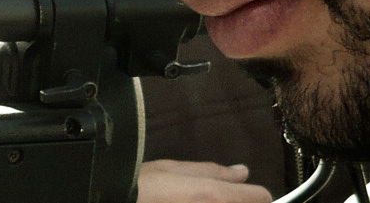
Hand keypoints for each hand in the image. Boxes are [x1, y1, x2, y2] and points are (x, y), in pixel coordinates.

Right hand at [137, 159, 273, 202]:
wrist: (108, 201)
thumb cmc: (138, 186)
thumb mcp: (172, 169)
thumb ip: (212, 171)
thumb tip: (242, 173)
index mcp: (212, 195)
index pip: (261, 198)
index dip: (256, 195)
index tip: (246, 195)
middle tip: (214, 200)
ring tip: (193, 201)